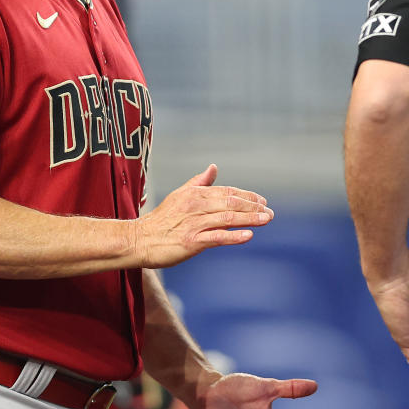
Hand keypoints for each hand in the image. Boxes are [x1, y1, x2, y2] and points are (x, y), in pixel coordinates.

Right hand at [134, 165, 271, 267]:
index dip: (246, 196)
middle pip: (230, 203)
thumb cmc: (162, 219)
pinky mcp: (191, 241)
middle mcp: (196, 206)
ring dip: (249, 219)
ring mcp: (194, 224)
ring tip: (266, 220)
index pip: (226, 192)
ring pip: (227, 218)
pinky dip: (233, 236)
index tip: (262, 201)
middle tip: (269, 212)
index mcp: (194, 194)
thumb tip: (213, 167)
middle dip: (252, 207)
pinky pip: (216, 237)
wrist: (139, 240)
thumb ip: (199, 181)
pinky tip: (248, 236)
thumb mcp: (179, 194)